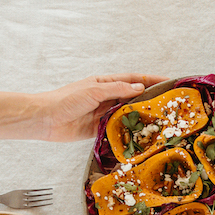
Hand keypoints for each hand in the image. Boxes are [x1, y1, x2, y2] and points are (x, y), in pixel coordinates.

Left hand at [34, 74, 164, 142]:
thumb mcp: (94, 90)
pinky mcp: (100, 129)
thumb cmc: (65, 99)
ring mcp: (104, 113)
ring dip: (141, 117)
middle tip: (169, 105)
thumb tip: (139, 87)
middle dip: (150, 100)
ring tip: (160, 121)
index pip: (133, 79)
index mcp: (105, 83)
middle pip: (133, 97)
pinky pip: (118, 129)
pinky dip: (129, 131)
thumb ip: (117, 89)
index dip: (151, 80)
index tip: (168, 81)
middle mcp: (106, 97)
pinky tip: (141, 135)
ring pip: (127, 114)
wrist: (45, 119)